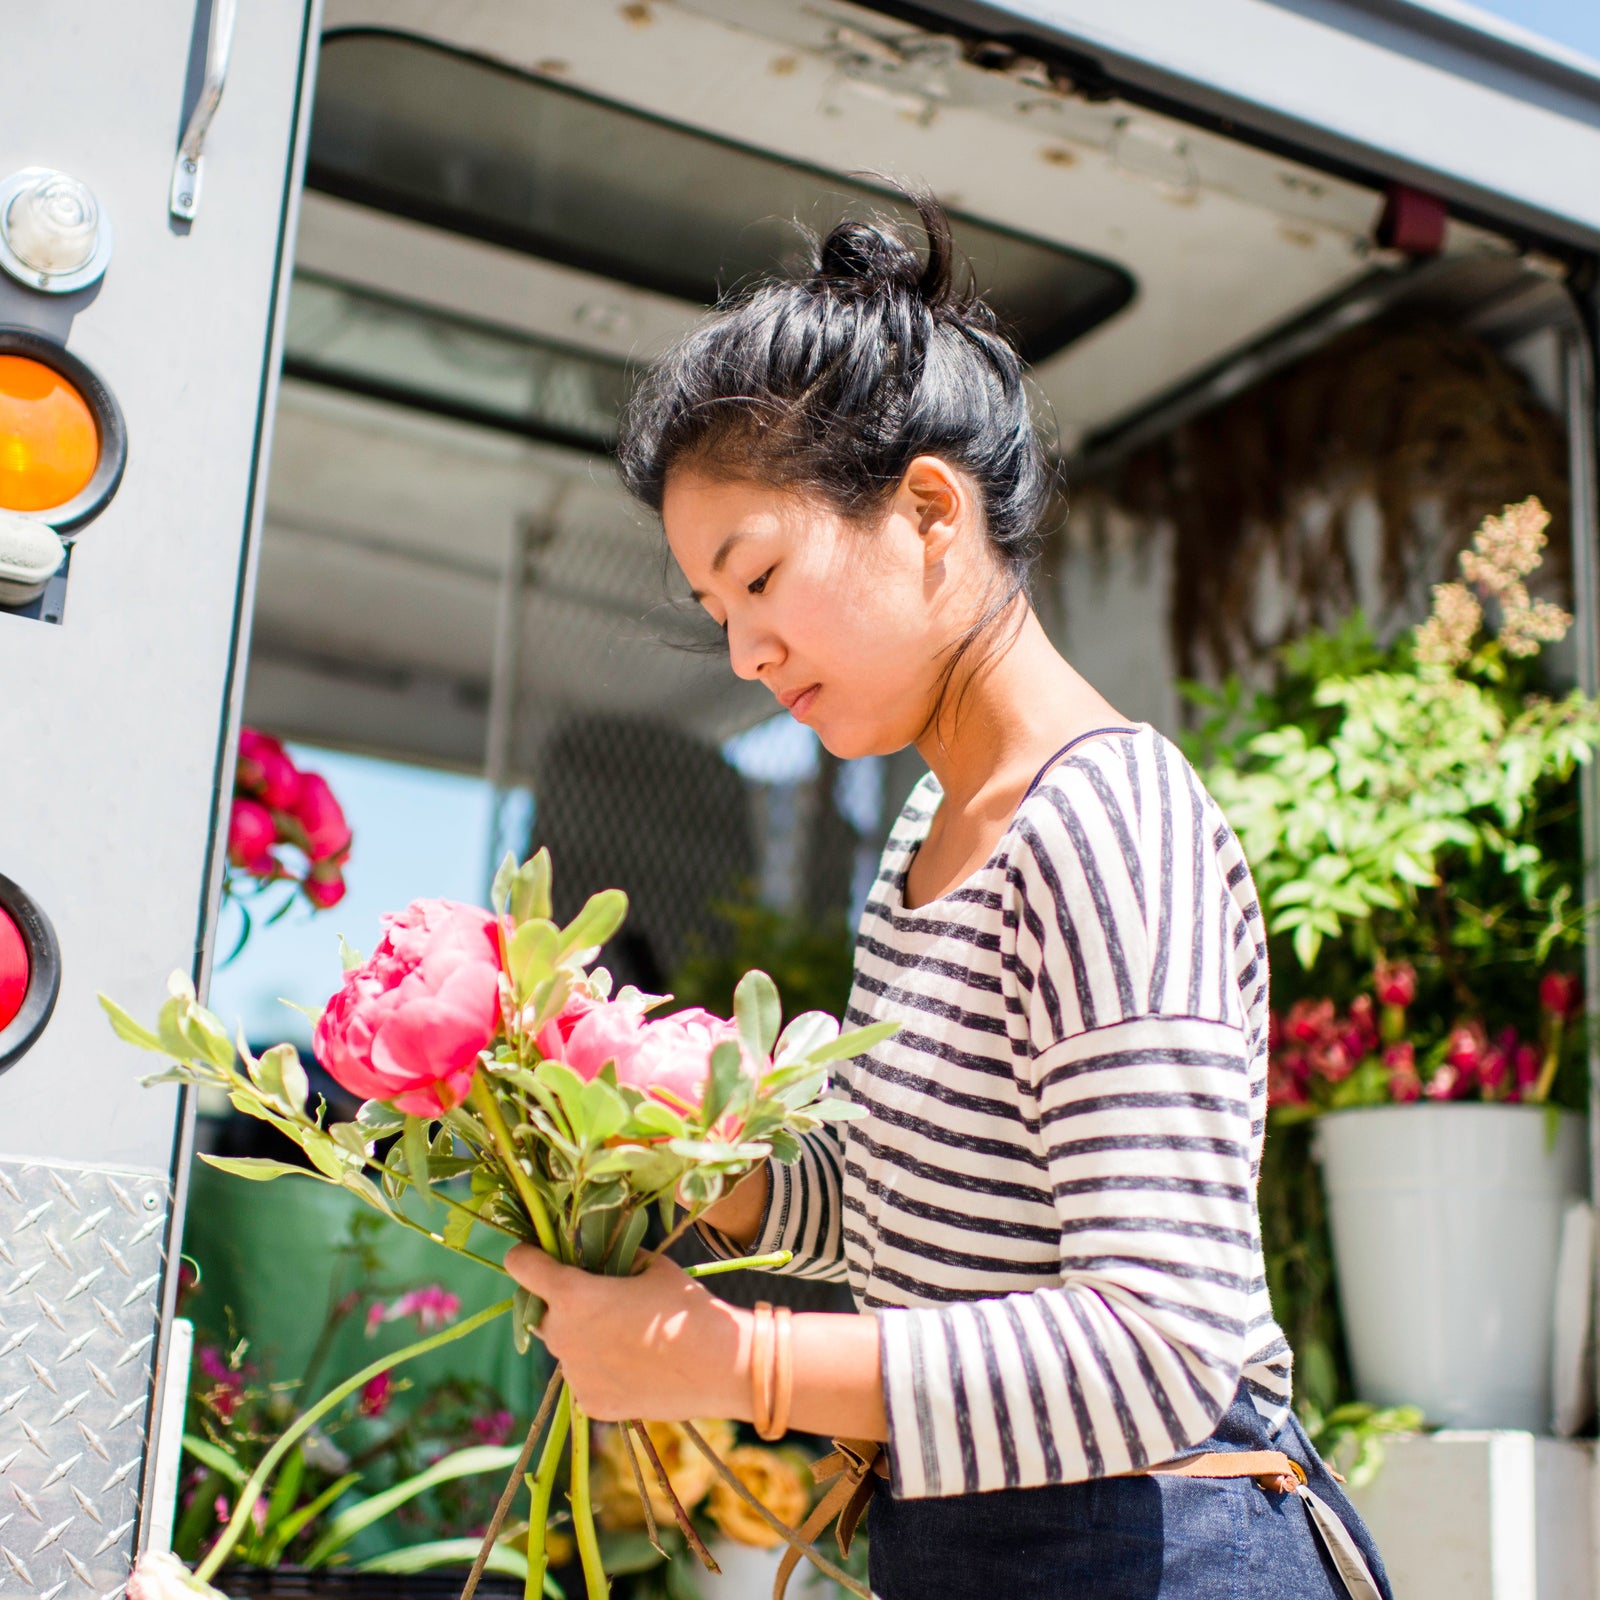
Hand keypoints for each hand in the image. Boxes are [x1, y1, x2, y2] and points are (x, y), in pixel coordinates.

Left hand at [505, 1244, 750, 1421]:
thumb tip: (605, 1254)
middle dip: (566, 1304)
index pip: (521, 1266)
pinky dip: (601, 1370)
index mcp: (571, 1294)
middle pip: (545, 1311)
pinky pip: (585, 1378)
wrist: (718, 1366)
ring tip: (630, 1338)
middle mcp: (561, 1335)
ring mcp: (574, 1374)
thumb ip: (617, 1258)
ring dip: (585, 1338)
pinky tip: (636, 1366)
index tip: (536, 1255)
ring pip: (567, 1347)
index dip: (527, 1256)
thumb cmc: (684, 1307)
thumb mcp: (652, 1266)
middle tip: (605, 1302)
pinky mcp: (590, 1403)